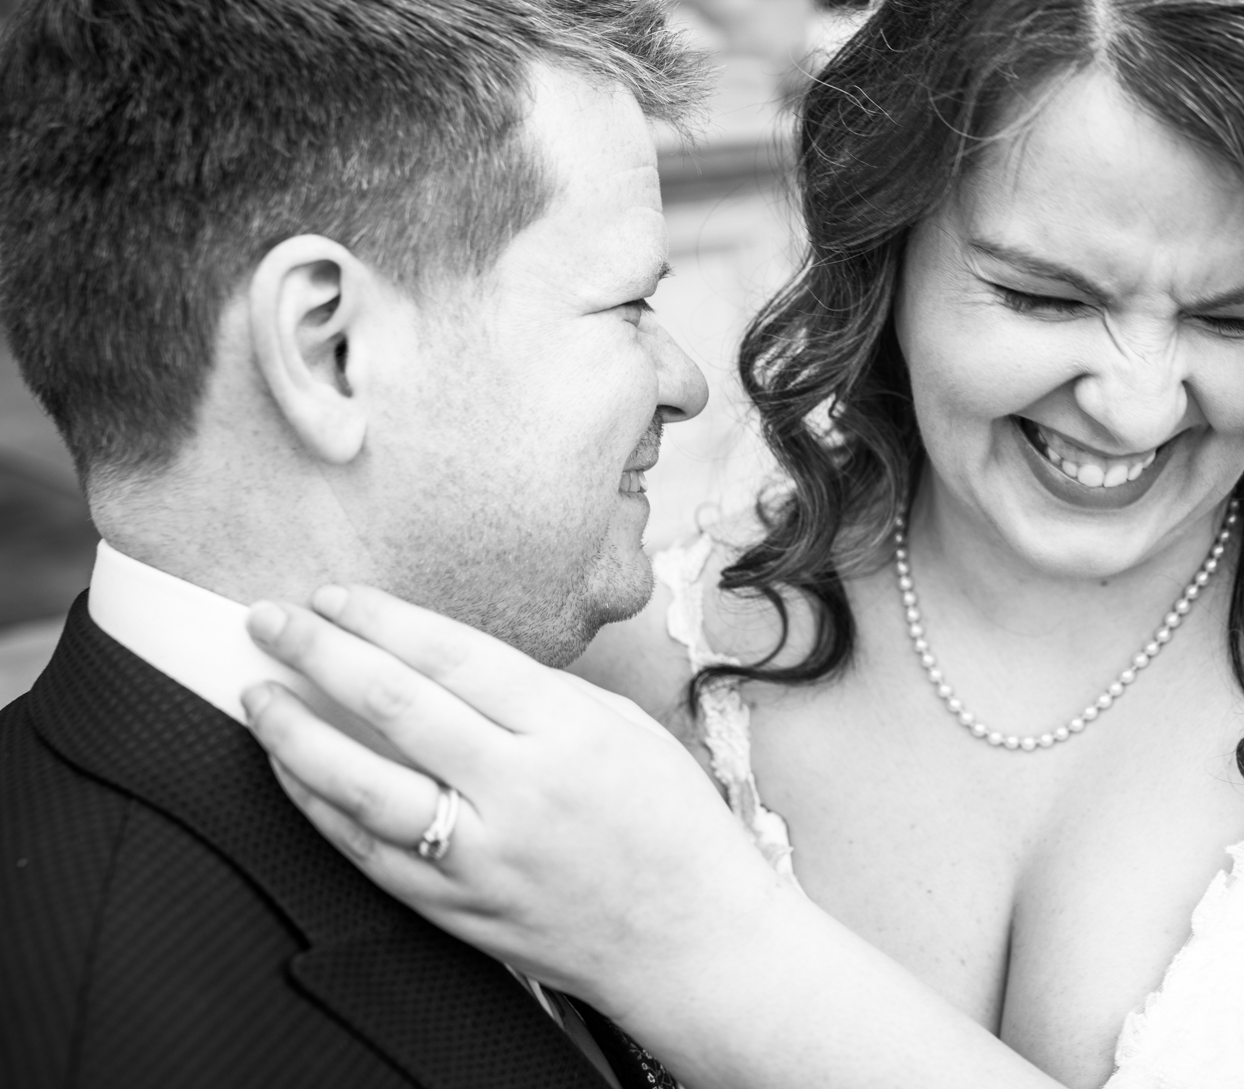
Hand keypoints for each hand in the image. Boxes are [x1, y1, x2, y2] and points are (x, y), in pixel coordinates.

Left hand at [243, 585, 1060, 1088]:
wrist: (693, 937)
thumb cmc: (671, 824)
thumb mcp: (623, 727)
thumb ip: (537, 693)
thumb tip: (442, 659)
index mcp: (569, 731)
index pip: (453, 658)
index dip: (383, 621)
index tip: (334, 598)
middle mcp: (520, 790)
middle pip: (397, 708)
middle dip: (321, 655)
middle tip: (270, 621)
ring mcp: (484, 856)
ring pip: (364, 787)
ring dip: (298, 735)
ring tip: (258, 697)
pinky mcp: (459, 909)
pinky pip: (370, 854)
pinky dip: (322, 810)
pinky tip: (294, 775)